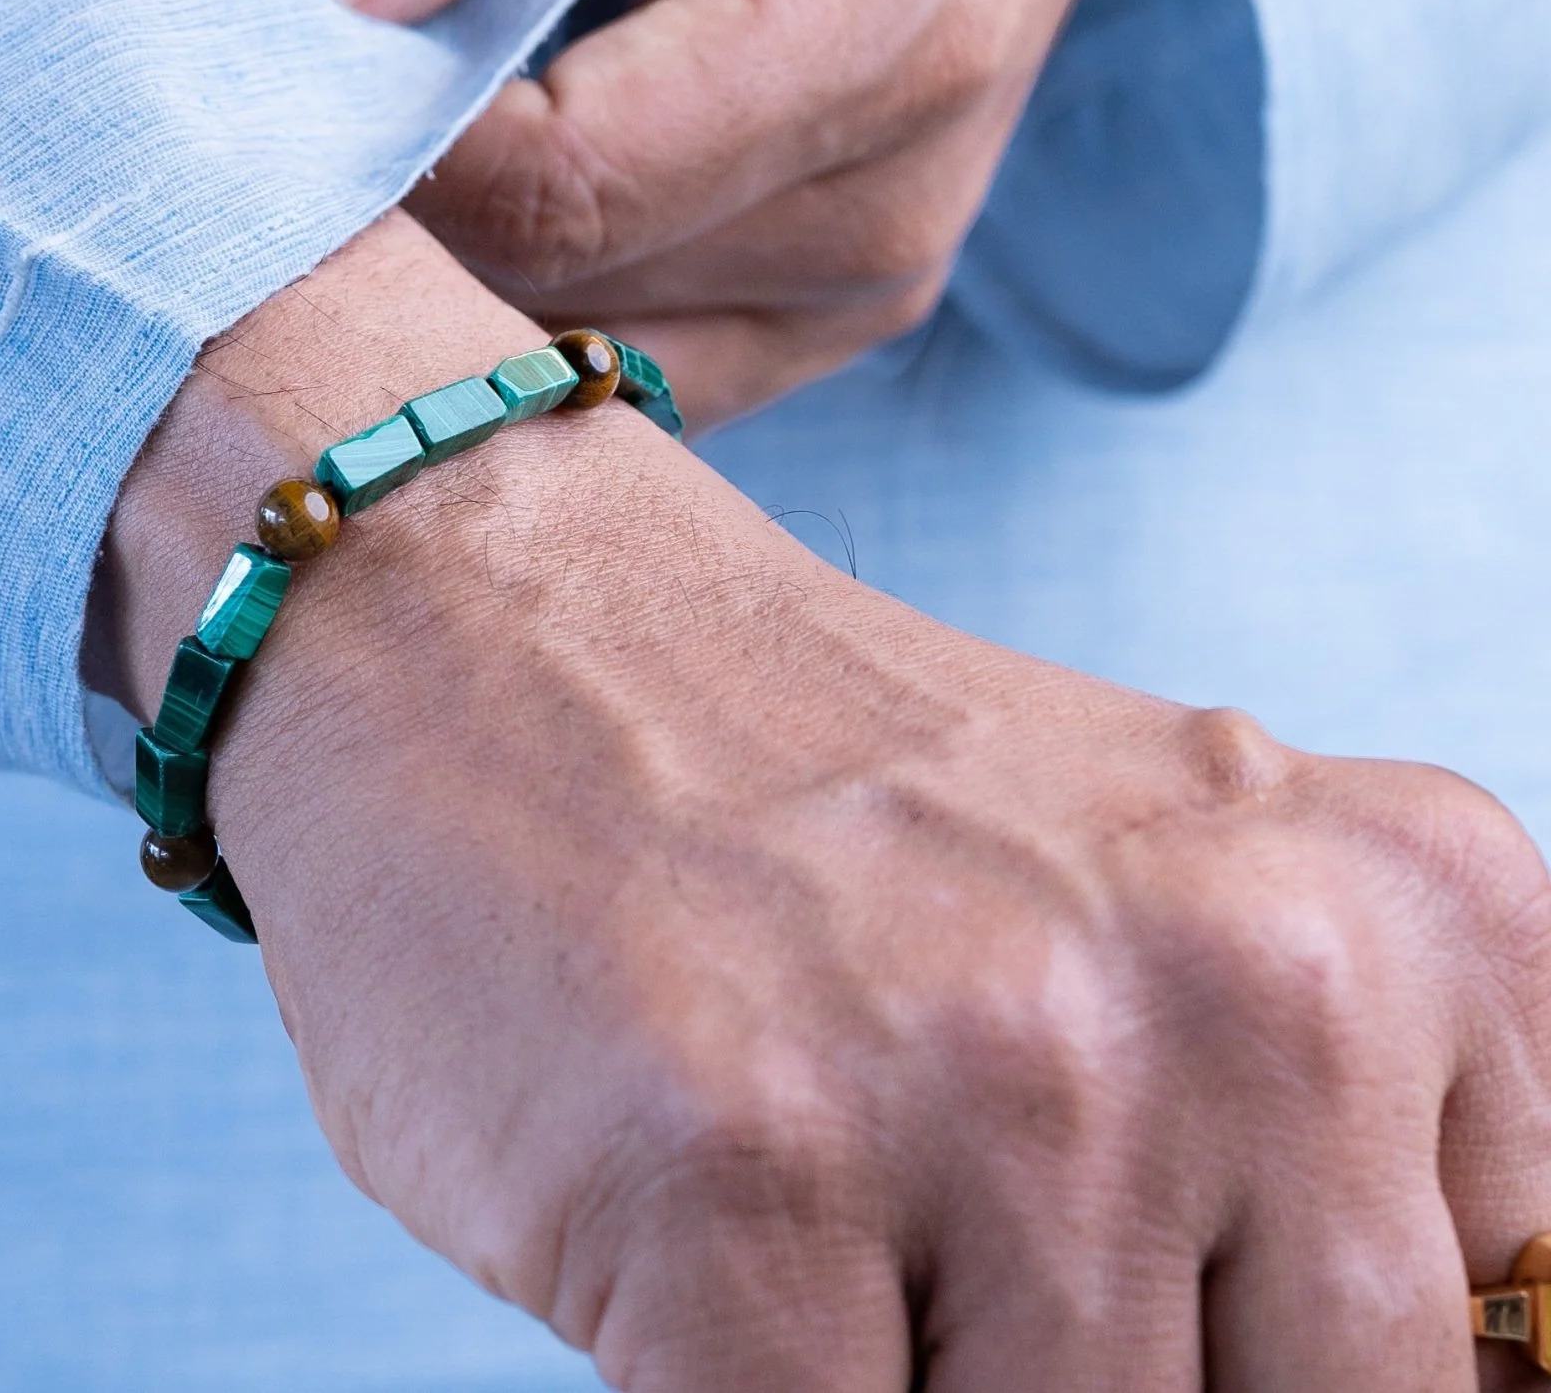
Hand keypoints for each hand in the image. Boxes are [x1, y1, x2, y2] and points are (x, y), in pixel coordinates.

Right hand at [93, 212, 1550, 1389]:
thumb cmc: (815, 797)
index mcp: (1408, 908)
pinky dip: (747, 1388)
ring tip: (821, 1196)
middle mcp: (1245, 984)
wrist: (490, 623)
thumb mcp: (1165, 908)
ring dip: (918, 1371)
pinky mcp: (744, 1187)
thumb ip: (1326, 1157)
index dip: (1303, 1350)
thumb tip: (1427, 1382)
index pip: (1501, 1333)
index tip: (1175, 1300)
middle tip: (947, 1233)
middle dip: (1108, 1373)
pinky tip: (699, 1253)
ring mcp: (991, 1084)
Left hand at [267, 0, 1216, 427]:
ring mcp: (863, 293)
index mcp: (876, 22)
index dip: (384, 147)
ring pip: (576, 371)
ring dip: (457, 283)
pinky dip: (529, 304)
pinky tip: (496, 194)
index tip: (279, 66)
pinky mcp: (824, 322)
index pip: (556, 188)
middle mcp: (885, 211)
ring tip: (412, 140)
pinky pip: (623, 373)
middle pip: (555, 301)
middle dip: (401, 229)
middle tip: (307, 109)